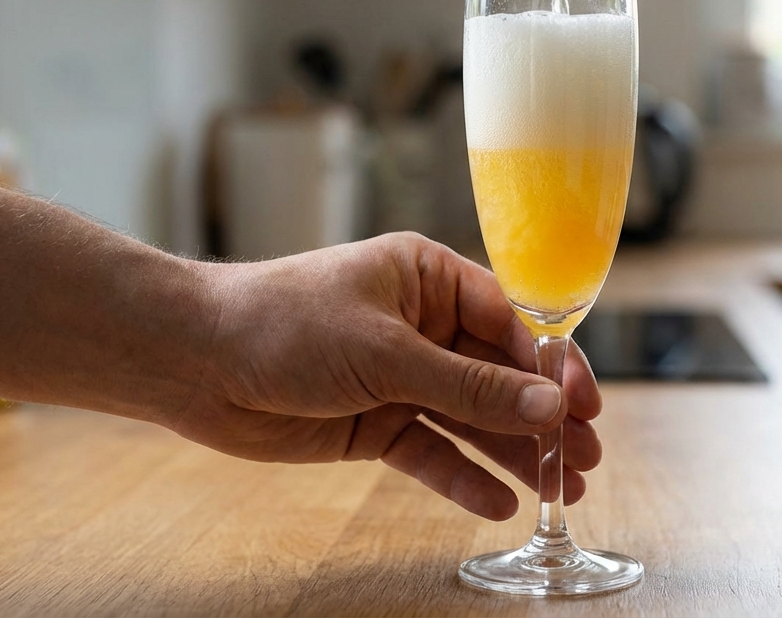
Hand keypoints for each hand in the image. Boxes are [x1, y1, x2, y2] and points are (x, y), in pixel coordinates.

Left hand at [174, 233, 603, 520]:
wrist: (193, 362)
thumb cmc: (284, 324)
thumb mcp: (387, 353)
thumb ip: (470, 387)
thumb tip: (549, 408)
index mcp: (430, 279)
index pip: (513, 322)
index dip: (553, 365)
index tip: (585, 405)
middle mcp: (423, 325)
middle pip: (501, 375)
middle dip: (545, 416)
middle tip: (588, 457)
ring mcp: (400, 376)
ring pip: (473, 418)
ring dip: (515, 451)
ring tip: (565, 487)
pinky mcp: (375, 422)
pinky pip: (432, 451)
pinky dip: (463, 476)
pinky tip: (500, 503)